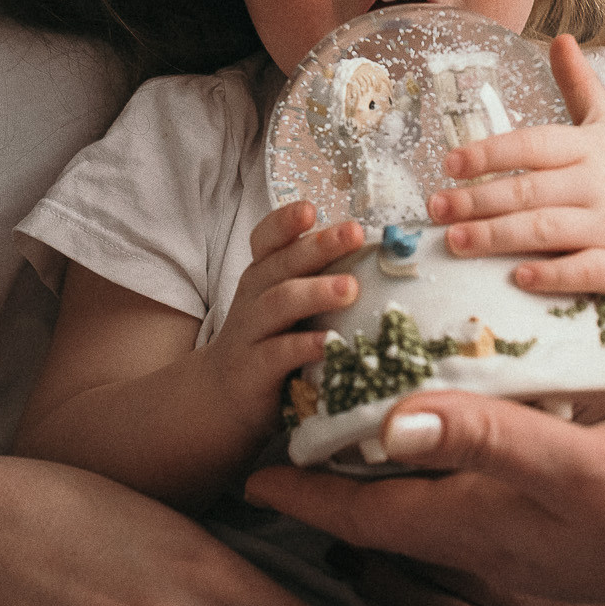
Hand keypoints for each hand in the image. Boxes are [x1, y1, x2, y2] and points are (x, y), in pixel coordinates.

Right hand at [199, 201, 362, 420]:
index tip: (311, 209)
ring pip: (279, 304)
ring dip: (315, 293)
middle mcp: (254, 296)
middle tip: (355, 233)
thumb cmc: (268, 339)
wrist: (220, 395)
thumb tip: (384, 256)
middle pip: (282, 264)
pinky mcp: (254, 369)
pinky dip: (303, 346)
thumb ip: (316, 278)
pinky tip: (329, 343)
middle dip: (319, 246)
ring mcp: (251, 332)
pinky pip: (278, 354)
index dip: (285, 222)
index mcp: (264, 274)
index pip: (266, 239)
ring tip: (350, 288)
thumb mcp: (282, 302)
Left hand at [246, 392, 604, 605]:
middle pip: (386, 511)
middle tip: (282, 439)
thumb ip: (489, 439)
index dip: (304, 494)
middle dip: (331, 481)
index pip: (368, 515)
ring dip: (387, 465)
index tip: (247, 474)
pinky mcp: (569, 508)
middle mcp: (496, 533)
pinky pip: (483, 483)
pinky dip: (450, 449)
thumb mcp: (578, 463)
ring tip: (351, 422)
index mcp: (483, 525)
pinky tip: (460, 415)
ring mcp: (533, 526)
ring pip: (433, 498)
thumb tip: (394, 421)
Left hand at [427, 34, 604, 302]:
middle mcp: (601, 183)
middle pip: (530, 190)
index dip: (490, 153)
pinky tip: (517, 279)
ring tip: (454, 242)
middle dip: (478, 200)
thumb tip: (561, 37)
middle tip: (435, 209)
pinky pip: (584, 271)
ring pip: (547, 229)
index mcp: (590, 147)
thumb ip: (580, 86)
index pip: (533, 145)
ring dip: (497, 237)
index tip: (449, 164)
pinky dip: (551, 275)